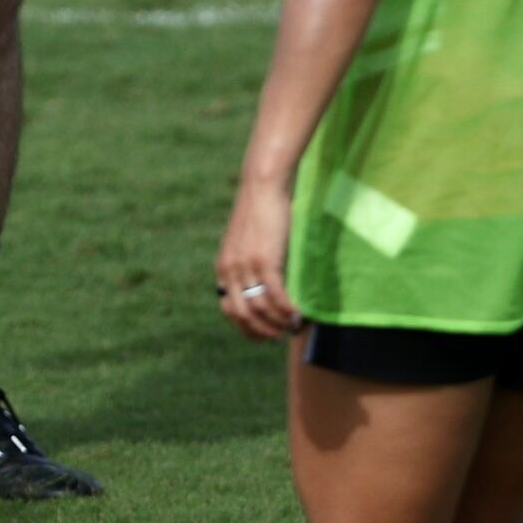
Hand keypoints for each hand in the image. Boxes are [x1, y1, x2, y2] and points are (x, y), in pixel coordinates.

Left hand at [215, 176, 301, 340]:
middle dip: (262, 331)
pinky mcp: (264, 260)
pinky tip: (298, 313)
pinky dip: (287, 310)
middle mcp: (230, 270)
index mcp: (223, 268)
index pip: (228, 310)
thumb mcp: (246, 243)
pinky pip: (276, 296)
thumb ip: (248, 265)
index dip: (246, 327)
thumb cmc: (260, 213)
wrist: (262, 186)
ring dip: (278, 323)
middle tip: (280, 335)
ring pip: (260, 309)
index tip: (264, 334)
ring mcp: (246, 266)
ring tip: (293, 325)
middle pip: (242, 316)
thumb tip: (266, 289)